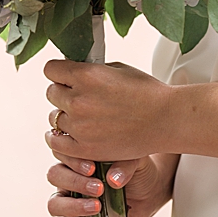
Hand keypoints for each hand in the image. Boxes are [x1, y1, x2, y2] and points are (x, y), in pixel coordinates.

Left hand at [43, 58, 173, 159]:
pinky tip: (70, 135)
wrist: (167, 120)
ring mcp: (80, 125)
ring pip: (54, 117)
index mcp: (85, 75)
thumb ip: (89, 70)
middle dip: (63, 93)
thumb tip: (72, 71)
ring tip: (81, 118)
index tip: (66, 77)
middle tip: (79, 98)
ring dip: (65, 116)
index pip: (50, 69)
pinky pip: (56, 142)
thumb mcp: (116, 69)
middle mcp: (78, 99)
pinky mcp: (85, 148)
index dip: (59, 72)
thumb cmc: (146, 92)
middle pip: (51, 93)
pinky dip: (60, 138)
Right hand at [45, 153, 174, 216]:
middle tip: (100, 189)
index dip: (73, 161)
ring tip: (96, 207)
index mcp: (78, 157)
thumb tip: (113, 179)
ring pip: (54, 203)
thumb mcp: (135, 160)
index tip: (93, 169)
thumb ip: (125, 164)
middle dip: (76, 183)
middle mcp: (70, 178)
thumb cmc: (136, 171)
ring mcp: (71, 201)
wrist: (148, 192)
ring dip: (72, 206)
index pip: (62, 153)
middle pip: (55, 175)